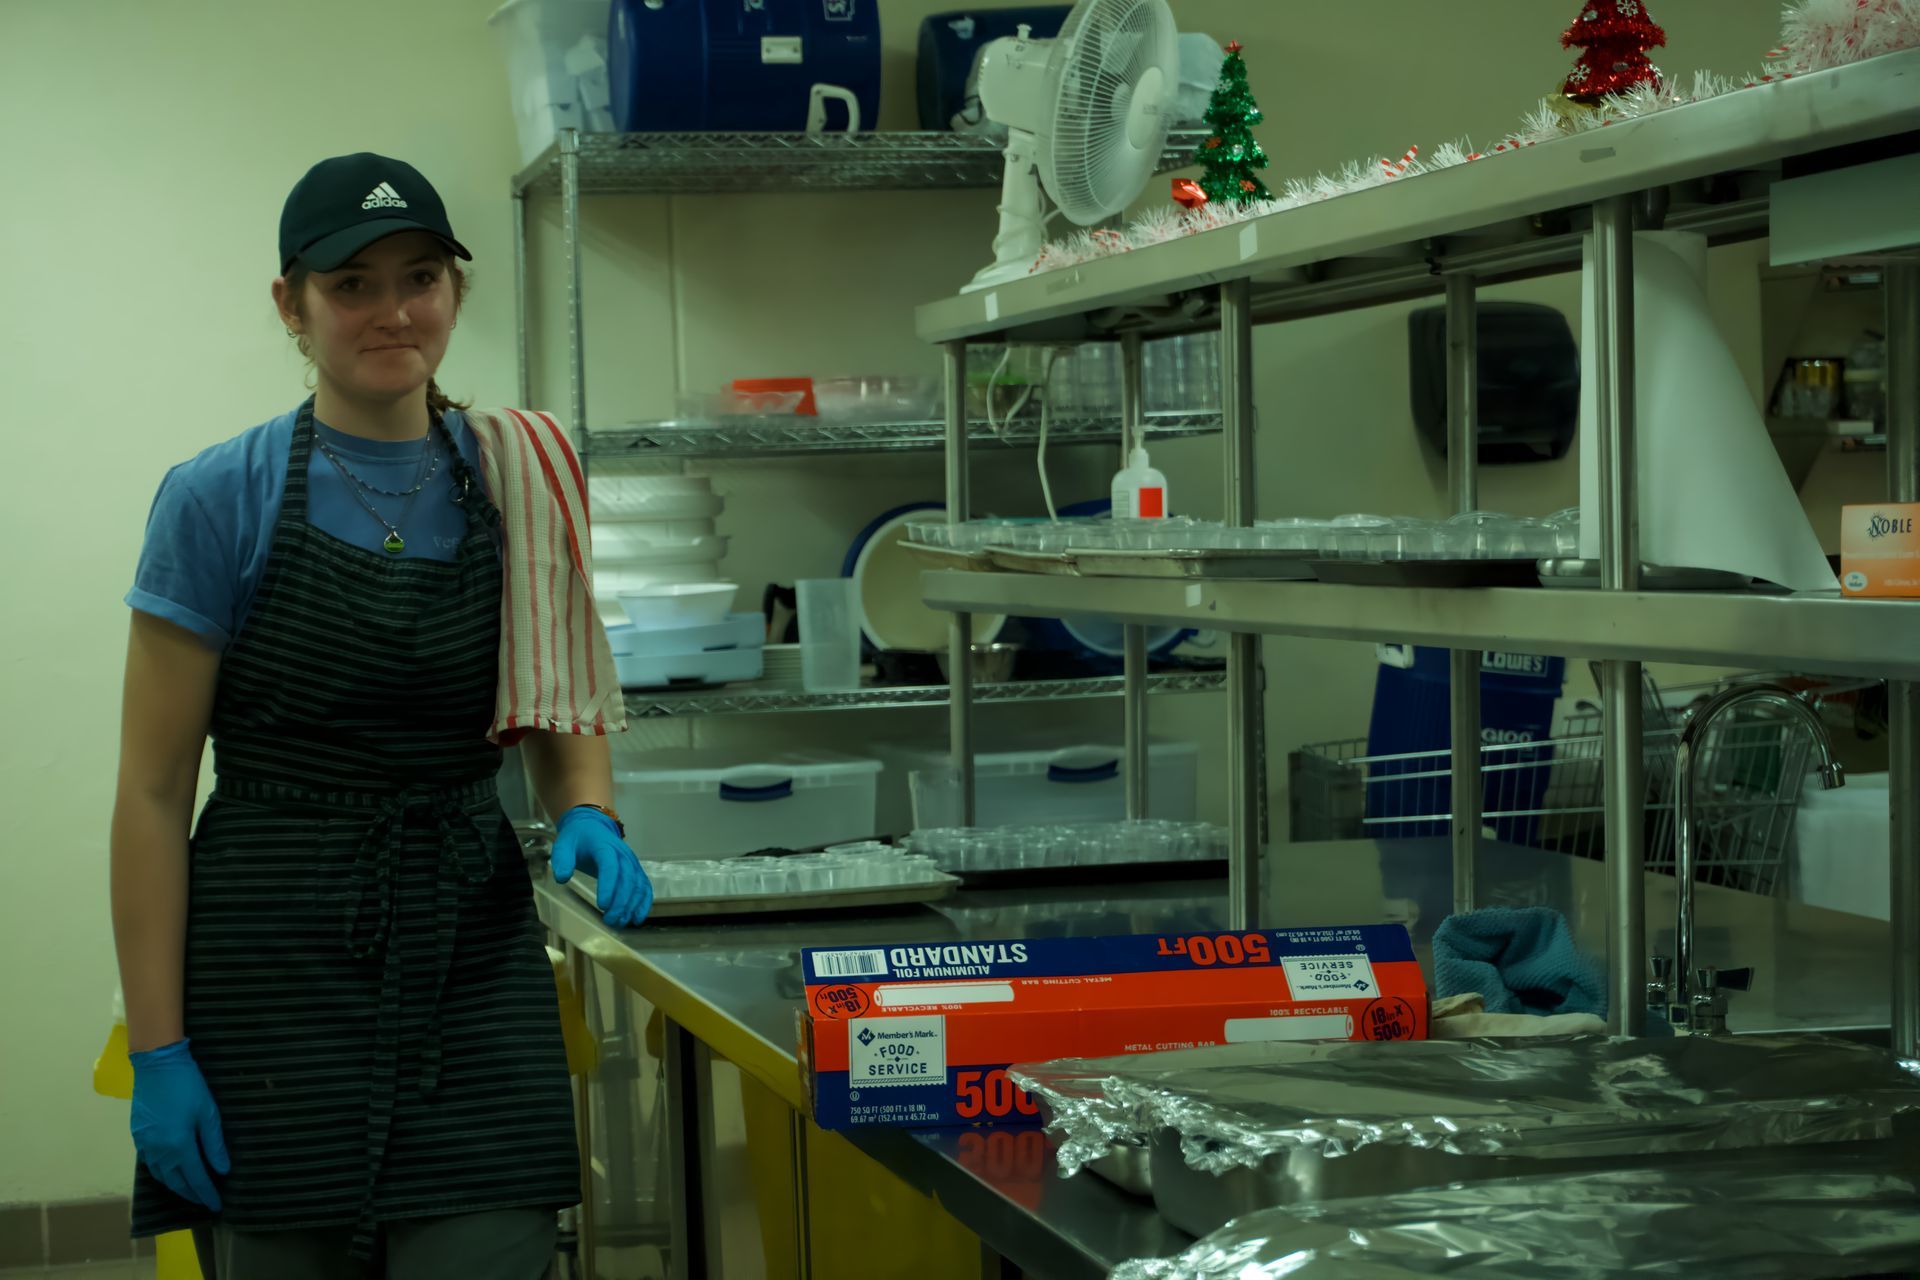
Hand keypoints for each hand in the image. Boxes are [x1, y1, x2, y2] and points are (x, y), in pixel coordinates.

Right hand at [130, 1039, 228, 1210]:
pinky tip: (171, 1170)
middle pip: (175, 1182)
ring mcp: (145, 1145)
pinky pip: (151, 1163)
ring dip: (176, 1185)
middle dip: (191, 1194)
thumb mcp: (208, 1113)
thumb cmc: (187, 1086)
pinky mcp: (138, 1136)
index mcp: (178, 1146)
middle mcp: (158, 1151)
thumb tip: (222, 1170)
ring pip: (161, 1175)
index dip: (206, 1193)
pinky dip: (163, 1172)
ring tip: (190, 1189)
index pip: (195, 1178)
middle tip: (204, 1201)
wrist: (156, 1065)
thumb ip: (214, 1144)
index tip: (216, 1206)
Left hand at [550, 806, 652, 928]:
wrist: (592, 827)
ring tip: (620, 922)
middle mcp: (622, 854)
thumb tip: (562, 878)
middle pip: (627, 879)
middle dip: (621, 902)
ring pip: (638, 885)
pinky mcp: (635, 870)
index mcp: (604, 847)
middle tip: (610, 920)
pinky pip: (644, 886)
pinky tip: (637, 918)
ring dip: (631, 905)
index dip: (609, 886)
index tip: (603, 905)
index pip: (610, 866)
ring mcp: (631, 862)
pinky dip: (644, 902)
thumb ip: (562, 860)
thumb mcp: (563, 845)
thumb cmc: (577, 839)